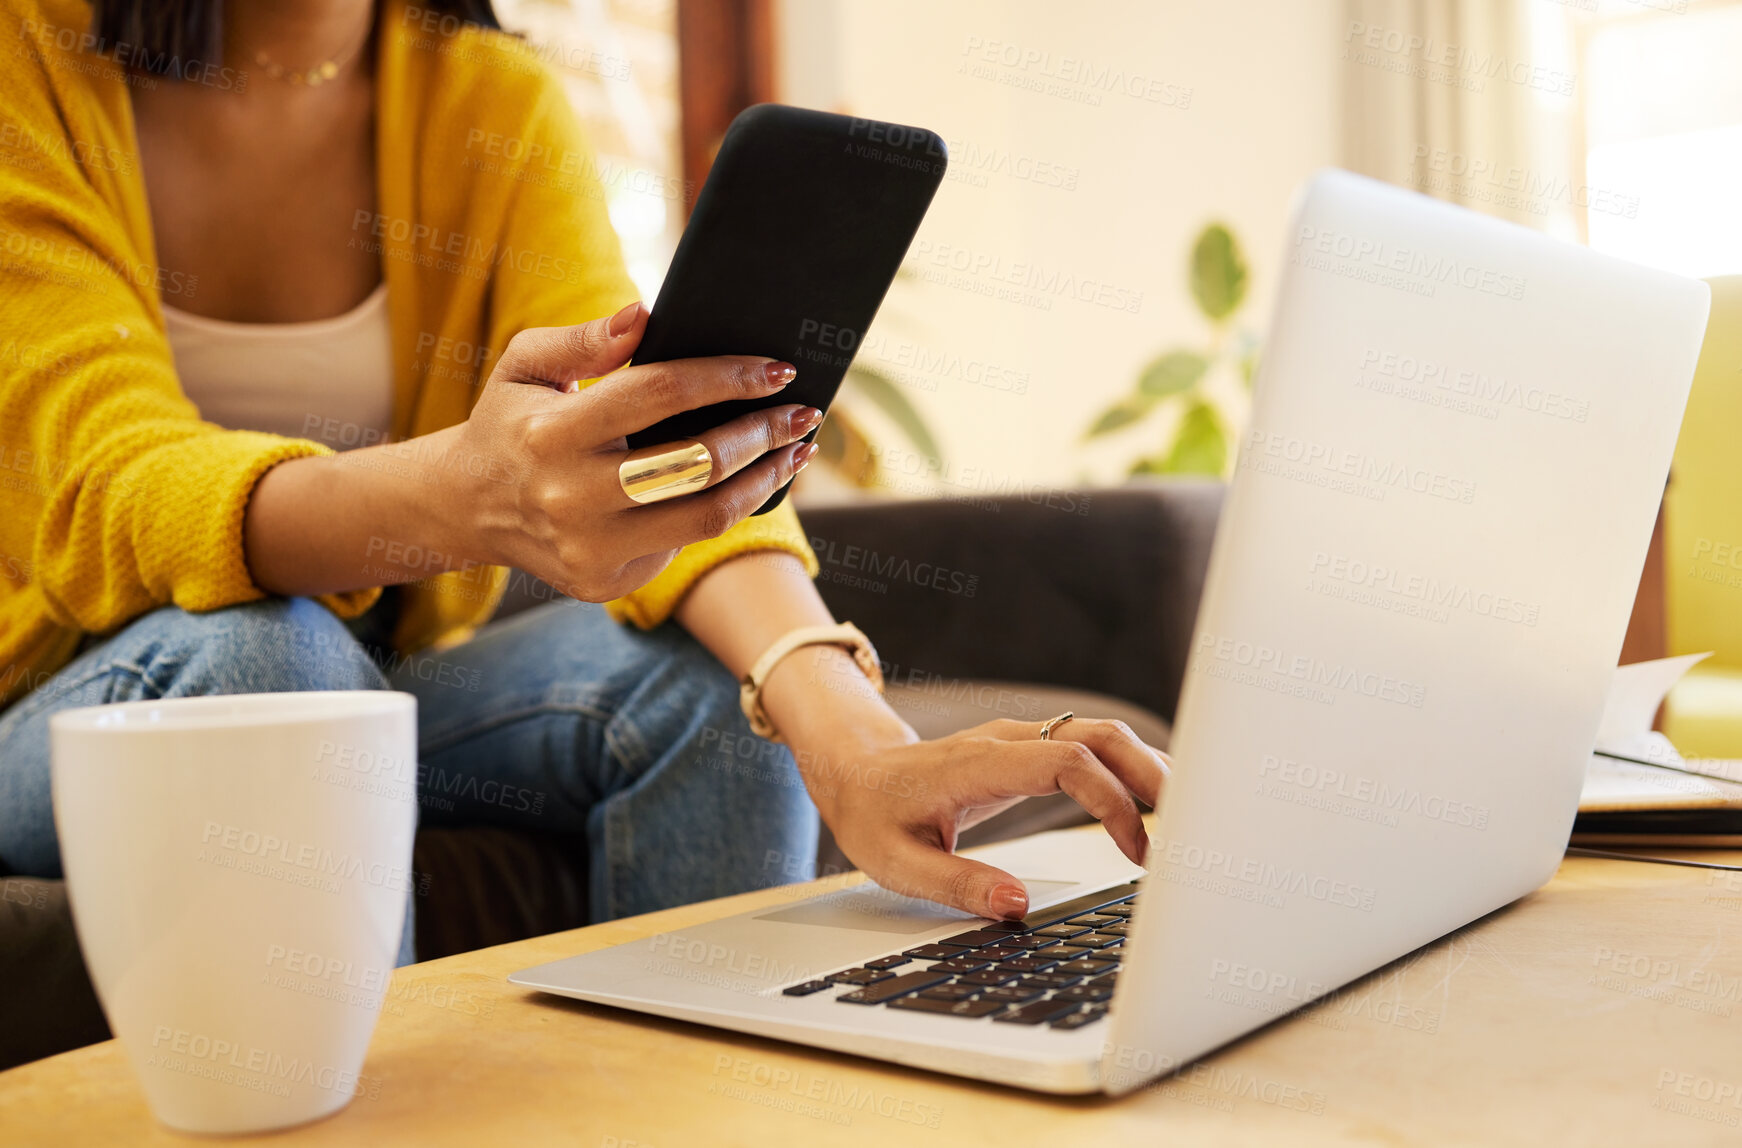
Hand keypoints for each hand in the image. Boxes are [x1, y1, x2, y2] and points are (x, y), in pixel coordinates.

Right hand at [454, 301, 821, 601]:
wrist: (469, 507)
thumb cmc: (513, 422)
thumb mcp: (525, 366)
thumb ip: (583, 340)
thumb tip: (645, 314)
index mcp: (550, 434)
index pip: (659, 394)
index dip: (727, 377)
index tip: (776, 368)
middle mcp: (569, 497)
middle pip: (698, 462)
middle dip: (764, 432)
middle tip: (804, 411)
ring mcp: (590, 548)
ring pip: (708, 515)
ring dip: (765, 479)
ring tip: (796, 450)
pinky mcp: (606, 582)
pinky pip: (687, 542)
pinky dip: (726, 508)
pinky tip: (750, 481)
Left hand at [808, 717, 1168, 919]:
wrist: (854, 770)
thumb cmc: (873, 815)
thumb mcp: (896, 863)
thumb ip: (957, 885)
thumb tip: (1017, 906)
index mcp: (977, 765)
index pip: (1065, 762)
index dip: (1109, 800)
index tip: (1134, 849)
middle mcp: (1006, 742)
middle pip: (1098, 734)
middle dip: (1150, 774)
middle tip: (1190, 826)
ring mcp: (1020, 739)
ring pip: (1101, 732)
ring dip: (1146, 767)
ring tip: (1186, 817)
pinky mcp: (1029, 749)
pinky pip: (1090, 745)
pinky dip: (1128, 767)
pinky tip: (1152, 802)